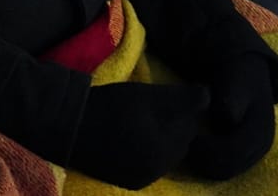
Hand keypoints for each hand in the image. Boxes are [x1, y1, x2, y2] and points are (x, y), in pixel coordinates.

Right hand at [67, 81, 209, 189]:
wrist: (69, 126)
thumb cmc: (111, 105)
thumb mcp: (148, 95)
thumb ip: (183, 99)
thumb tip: (208, 97)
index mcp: (166, 148)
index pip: (190, 124)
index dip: (181, 106)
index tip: (165, 96)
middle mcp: (160, 168)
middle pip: (181, 142)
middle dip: (174, 125)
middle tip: (153, 108)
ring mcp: (145, 178)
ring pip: (167, 154)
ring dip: (163, 139)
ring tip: (143, 123)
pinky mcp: (131, 181)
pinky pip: (152, 165)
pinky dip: (149, 152)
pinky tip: (134, 139)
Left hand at [185, 54, 276, 179]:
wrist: (248, 76)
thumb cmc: (238, 77)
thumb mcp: (237, 81)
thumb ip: (233, 99)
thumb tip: (229, 119)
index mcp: (260, 131)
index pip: (231, 153)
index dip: (207, 149)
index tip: (188, 137)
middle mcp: (259, 148)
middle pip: (227, 168)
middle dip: (202, 160)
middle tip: (180, 144)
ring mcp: (252, 154)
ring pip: (224, 172)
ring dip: (202, 164)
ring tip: (185, 146)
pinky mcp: (243, 156)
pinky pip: (222, 168)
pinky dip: (206, 163)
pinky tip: (192, 148)